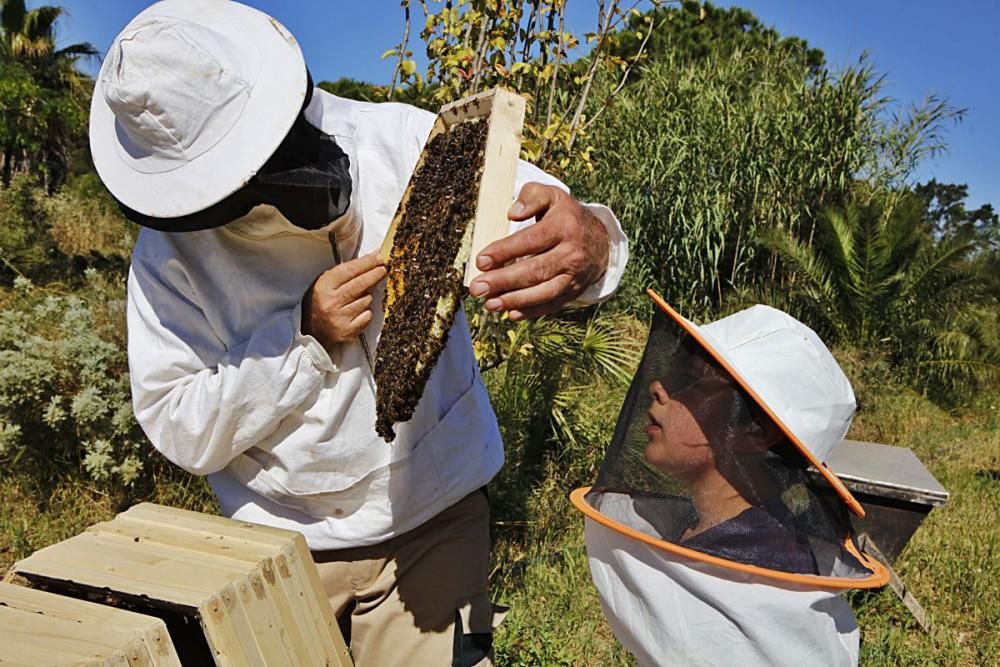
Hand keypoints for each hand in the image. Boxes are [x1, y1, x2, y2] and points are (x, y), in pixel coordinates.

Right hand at [301, 252, 385, 349]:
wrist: (311, 333)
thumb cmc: (319, 304)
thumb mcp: (323, 284)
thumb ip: (343, 273)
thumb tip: (369, 261)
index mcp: (323, 287)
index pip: (349, 270)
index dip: (366, 262)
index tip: (378, 257)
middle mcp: (331, 302)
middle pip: (361, 283)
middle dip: (375, 273)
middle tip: (384, 268)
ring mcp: (340, 317)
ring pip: (366, 299)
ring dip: (368, 296)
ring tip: (359, 297)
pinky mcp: (349, 331)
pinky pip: (368, 315)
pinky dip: (366, 312)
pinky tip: (358, 311)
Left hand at [468, 182, 609, 320]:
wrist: (600, 240)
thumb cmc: (565, 216)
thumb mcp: (553, 196)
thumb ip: (531, 197)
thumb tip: (512, 214)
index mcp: (564, 227)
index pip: (530, 241)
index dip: (504, 252)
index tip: (481, 261)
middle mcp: (572, 253)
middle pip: (536, 270)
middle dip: (504, 281)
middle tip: (477, 288)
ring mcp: (574, 276)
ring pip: (544, 292)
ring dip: (515, 300)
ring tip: (490, 304)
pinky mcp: (574, 292)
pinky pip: (552, 305)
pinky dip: (532, 312)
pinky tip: (511, 314)